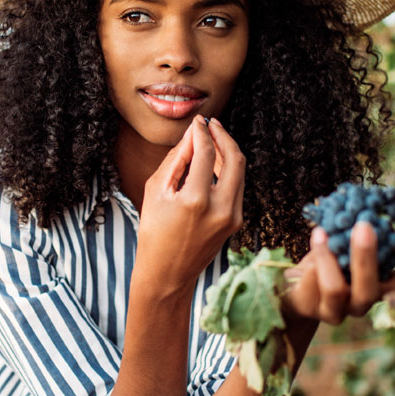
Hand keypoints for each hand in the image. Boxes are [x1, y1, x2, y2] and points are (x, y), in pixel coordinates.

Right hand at [134, 116, 245, 292]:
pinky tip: (213, 164)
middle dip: (224, 136)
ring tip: (210, 141)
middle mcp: (220, 209)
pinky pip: (237, 187)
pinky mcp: (236, 222)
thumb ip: (177, 159)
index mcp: (196, 201)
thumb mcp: (156, 191)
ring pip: (240, 172)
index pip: (207, 153)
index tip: (197, 122)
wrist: (167, 274)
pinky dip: (228, 171)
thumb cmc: (154, 232)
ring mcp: (232, 217)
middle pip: (235, 158)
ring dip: (227, 152)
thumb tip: (192, 134)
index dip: (202, 132)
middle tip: (211, 124)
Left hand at [282, 220, 394, 324]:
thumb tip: (370, 200)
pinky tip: (314, 240)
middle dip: (367, 255)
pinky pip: (311, 286)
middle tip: (363, 225)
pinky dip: (311, 262)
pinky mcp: (313, 309)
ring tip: (322, 232)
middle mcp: (367, 302)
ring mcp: (341, 310)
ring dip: (329, 258)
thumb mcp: (351, 242)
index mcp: (386, 286)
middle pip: (372, 288)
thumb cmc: (335, 256)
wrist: (302, 283)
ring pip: (335, 290)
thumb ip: (364, 230)